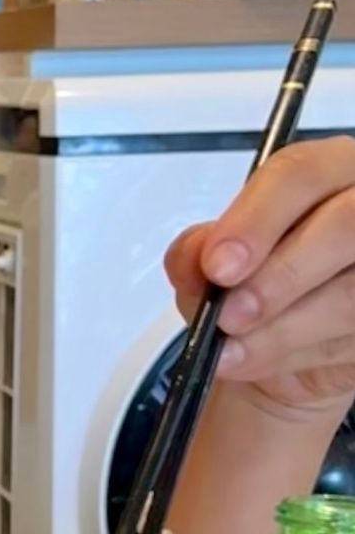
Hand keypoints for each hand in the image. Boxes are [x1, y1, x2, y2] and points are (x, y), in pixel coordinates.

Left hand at [166, 137, 354, 422]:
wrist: (287, 349)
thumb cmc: (256, 289)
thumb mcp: (216, 268)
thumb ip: (198, 253)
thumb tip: (194, 259)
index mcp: (328, 171)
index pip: (300, 174)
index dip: (256, 220)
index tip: (217, 265)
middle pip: (343, 226)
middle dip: (280, 276)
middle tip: (229, 315)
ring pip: (352, 294)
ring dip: (285, 330)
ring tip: (236, 349)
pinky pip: (354, 339)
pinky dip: (303, 356)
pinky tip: (267, 362)